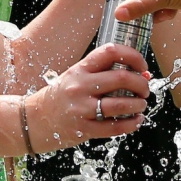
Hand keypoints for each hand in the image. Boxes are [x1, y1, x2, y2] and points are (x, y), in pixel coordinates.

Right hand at [23, 43, 148, 152]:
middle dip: (141, 83)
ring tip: (141, 105)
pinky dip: (131, 124)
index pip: (111, 51)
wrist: (35, 119)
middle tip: (145, 88)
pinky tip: (136, 121)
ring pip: (121, 104)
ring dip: (139, 104)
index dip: (133, 56)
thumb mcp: (77, 76)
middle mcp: (80, 86)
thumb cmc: (62, 96)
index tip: (142, 66)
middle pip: (121, 78)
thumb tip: (140, 74)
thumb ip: (103, 73)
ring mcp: (81, 108)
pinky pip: (114, 127)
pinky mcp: (83, 129)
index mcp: (81, 68)